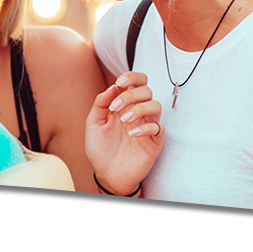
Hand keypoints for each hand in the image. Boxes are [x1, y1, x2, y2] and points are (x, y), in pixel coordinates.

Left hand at [85, 72, 162, 194]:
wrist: (106, 175)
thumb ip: (100, 104)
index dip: (132, 77)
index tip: (120, 82)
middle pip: (147, 91)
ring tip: (125, 120)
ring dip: (140, 108)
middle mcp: (138, 113)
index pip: (138, 82)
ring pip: (156, 106)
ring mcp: (147, 127)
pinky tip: (133, 135)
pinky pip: (159, 128)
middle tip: (115, 108)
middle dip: (131, 95)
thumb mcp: (93, 124)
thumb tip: (112, 87)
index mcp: (125, 106)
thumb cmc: (100, 149)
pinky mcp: (154, 142)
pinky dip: (147, 128)